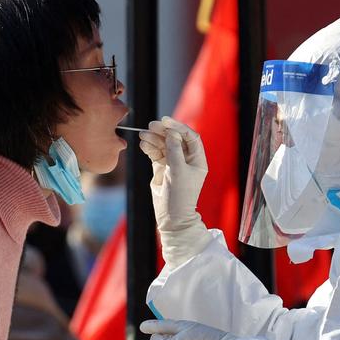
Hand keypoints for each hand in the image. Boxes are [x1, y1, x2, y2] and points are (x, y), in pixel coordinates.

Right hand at [139, 117, 211, 266]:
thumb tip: (171, 133)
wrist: (171, 217)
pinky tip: (143, 144)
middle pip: (175, 139)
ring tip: (143, 135)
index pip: (190, 137)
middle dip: (163, 131)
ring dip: (154, 139)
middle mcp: (186, 160)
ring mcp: (173, 164)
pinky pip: (155, 154)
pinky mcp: (161, 169)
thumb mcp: (178, 171)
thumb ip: (174, 150)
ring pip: (163, 145)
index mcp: (197, 160)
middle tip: (151, 126)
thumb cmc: (180, 197)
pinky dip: (149, 148)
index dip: (179, 127)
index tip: (166, 121)